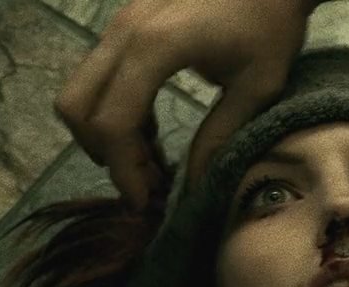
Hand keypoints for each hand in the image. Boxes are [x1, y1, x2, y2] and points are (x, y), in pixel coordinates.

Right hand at [54, 0, 319, 210]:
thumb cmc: (271, 24)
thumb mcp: (257, 87)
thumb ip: (220, 137)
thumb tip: (192, 186)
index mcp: (157, 47)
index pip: (114, 122)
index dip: (124, 170)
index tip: (146, 201)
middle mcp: (125, 31)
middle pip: (78, 107)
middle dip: (103, 153)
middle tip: (144, 180)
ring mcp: (120, 23)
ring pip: (80, 91)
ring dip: (105, 134)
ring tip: (150, 159)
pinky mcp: (125, 24)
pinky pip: (97, 76)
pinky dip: (113, 110)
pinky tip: (149, 130)